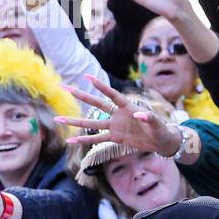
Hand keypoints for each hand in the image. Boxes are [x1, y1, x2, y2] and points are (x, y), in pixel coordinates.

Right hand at [58, 75, 181, 155]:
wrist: (160, 142)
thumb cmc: (160, 129)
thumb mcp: (157, 123)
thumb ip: (149, 118)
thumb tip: (139, 114)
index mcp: (128, 107)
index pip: (112, 95)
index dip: (101, 86)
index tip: (87, 76)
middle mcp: (118, 115)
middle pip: (97, 104)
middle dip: (81, 96)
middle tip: (65, 88)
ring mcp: (114, 126)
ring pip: (91, 124)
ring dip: (75, 122)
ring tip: (58, 119)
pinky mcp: (114, 138)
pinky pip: (97, 139)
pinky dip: (84, 141)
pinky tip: (70, 142)